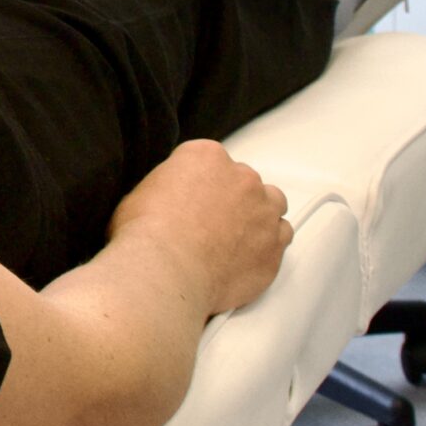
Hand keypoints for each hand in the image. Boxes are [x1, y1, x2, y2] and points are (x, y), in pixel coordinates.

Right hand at [108, 139, 291, 315]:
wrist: (166, 269)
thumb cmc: (146, 231)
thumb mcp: (144, 190)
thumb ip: (169, 186)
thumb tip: (169, 198)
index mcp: (206, 156)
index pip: (212, 160)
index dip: (202, 181)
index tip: (194, 197)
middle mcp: (242, 178)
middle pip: (247, 181)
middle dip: (234, 197)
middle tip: (213, 220)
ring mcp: (264, 213)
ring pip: (274, 206)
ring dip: (260, 217)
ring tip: (238, 236)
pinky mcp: (275, 248)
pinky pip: (282, 240)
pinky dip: (268, 245)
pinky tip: (247, 256)